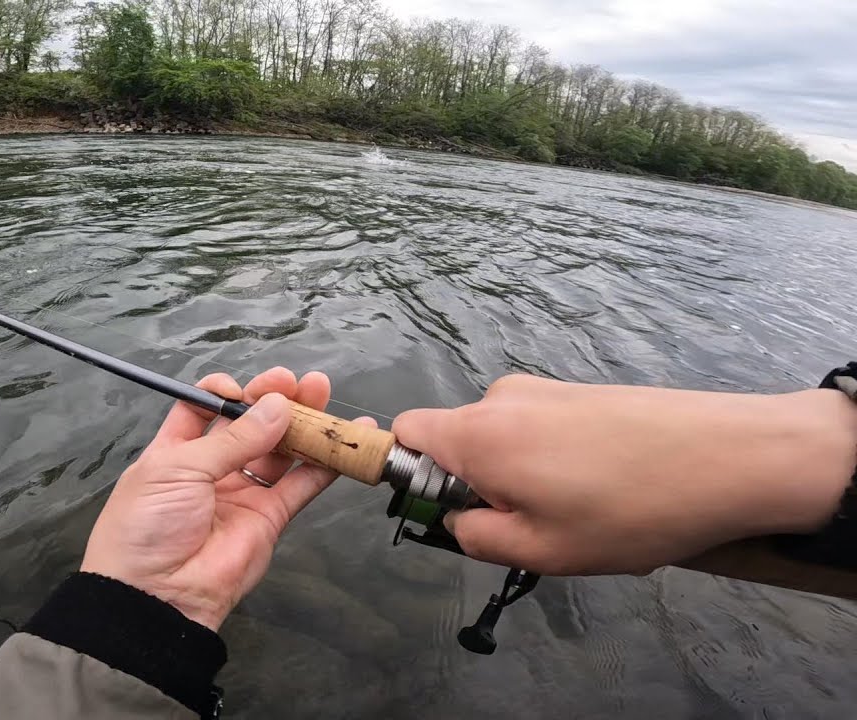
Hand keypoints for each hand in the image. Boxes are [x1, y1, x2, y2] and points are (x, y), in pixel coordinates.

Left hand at [81, 367, 359, 629]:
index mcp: (176, 450)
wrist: (156, 595)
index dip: (226, 393)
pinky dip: (325, 464)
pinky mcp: (270, 518)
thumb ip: (232, 439)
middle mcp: (211, 468)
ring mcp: (243, 493)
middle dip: (274, 399)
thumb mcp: (177, 469)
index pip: (204, 408)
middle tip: (300, 382)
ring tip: (324, 395)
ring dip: (303, 423)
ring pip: (280, 450)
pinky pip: (301, 485)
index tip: (240, 389)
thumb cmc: (148, 523)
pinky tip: (346, 439)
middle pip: (250, 424)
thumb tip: (276, 407)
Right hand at [393, 375, 856, 575]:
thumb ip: (476, 536)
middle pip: (458, 440)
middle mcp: (502, 398)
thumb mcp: (541, 550)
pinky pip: (543, 430)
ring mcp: (546, 388)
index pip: (405, 432)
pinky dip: (559, 462)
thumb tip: (457, 518)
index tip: (448, 510)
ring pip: (506, 440)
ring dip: (526, 477)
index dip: (408, 474)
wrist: (732, 456)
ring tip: (587, 513)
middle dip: (482, 485)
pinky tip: (611, 490)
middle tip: (536, 527)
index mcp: (479, 433)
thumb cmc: (627, 511)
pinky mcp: (582, 390)